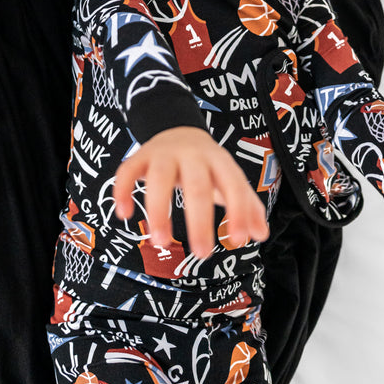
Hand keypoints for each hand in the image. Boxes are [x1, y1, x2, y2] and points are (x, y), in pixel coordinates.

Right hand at [113, 126, 268, 258]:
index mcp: (219, 161)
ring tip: (160, 241)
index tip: (239, 241)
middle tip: (202, 253)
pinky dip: (122, 192)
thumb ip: (247, 206)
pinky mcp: (140, 156)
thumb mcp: (230, 179)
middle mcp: (192, 155)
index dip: (238, 212)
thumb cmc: (208, 165)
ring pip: (159, 180)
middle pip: (196, 186)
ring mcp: (163, 154)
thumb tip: (261, 235)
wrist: (179, 129)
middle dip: (200, 221)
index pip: (233, 185)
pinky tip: (124, 215)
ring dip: (159, 211)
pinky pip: (127, 172)